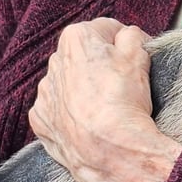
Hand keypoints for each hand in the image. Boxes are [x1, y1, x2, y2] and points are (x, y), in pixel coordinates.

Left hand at [29, 19, 181, 181]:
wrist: (110, 151)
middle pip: (84, 56)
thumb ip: (133, 36)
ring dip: (84, 89)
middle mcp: (54, 62)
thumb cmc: (124, 101)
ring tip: (106, 107)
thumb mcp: (139, 57)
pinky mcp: (41, 120)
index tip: (134, 59)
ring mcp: (45, 93)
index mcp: (76, 38)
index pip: (106, 30)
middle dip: (101, 65)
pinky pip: (57, 111)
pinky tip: (88, 123)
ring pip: (69, 84)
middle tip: (123, 84)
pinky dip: (70, 114)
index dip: (124, 44)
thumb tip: (128, 37)